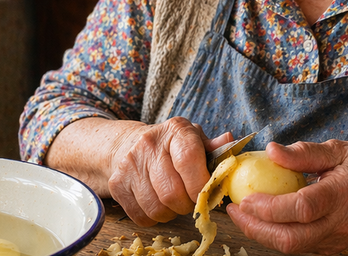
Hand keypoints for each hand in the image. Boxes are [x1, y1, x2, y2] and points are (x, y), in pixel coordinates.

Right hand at [108, 117, 233, 225]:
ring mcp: (130, 165)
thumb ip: (213, 146)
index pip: (189, 159)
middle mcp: (149, 145)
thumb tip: (230, 140)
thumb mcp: (193, 139)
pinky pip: (142, 216)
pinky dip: (154, 217)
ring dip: (171, 212)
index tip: (207, 193)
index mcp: (175, 130)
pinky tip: (158, 202)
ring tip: (175, 200)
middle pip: (173, 192)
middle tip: (191, 200)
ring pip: (157, 208)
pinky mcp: (117, 185)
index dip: (201, 183)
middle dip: (188, 204)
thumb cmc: (170, 145)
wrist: (128, 145)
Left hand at [225, 140, 347, 254]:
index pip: (303, 208)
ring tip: (241, 212)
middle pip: (291, 238)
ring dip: (261, 232)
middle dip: (256, 228)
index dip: (270, 207)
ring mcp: (336, 241)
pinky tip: (261, 217)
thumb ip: (304, 153)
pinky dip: (274, 233)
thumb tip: (271, 150)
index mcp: (343, 194)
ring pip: (290, 247)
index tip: (245, 197)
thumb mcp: (338, 149)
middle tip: (233, 209)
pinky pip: (296, 246)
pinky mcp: (329, 249)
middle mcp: (340, 224)